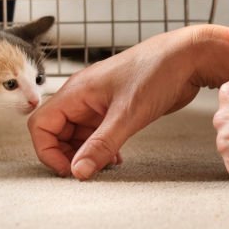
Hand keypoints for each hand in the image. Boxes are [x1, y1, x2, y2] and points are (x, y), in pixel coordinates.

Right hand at [29, 25, 228, 178]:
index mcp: (76, 92)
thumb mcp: (127, 115)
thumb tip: (78, 171)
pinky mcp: (116, 108)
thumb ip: (101, 145)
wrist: (188, 57)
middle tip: (88, 171)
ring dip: (86, 153)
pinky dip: (101, 148)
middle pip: (56, 132)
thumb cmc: (157, 73)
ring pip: (77, 134)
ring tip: (105, 166)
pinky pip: (97, 133)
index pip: (41, 125)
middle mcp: (83, 96)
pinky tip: (117, 159)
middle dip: (67, 155)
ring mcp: (99, 102)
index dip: (48, 151)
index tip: (70, 170)